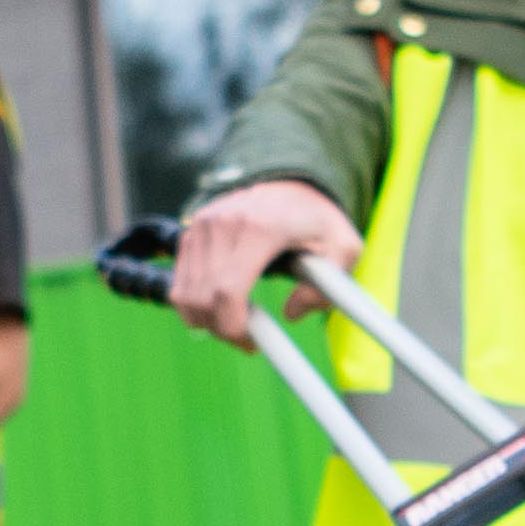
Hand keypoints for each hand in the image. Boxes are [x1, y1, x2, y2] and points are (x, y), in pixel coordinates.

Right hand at [168, 181, 360, 348]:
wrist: (290, 183)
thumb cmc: (318, 219)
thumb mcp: (344, 248)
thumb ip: (328, 287)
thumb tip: (292, 314)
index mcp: (261, 228)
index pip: (228, 290)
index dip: (233, 326)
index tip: (251, 342)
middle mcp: (224, 223)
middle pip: (204, 297)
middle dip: (222, 329)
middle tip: (247, 338)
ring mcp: (203, 225)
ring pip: (186, 293)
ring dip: (206, 320)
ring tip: (234, 323)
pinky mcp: (192, 230)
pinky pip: (180, 282)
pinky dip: (194, 304)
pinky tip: (219, 307)